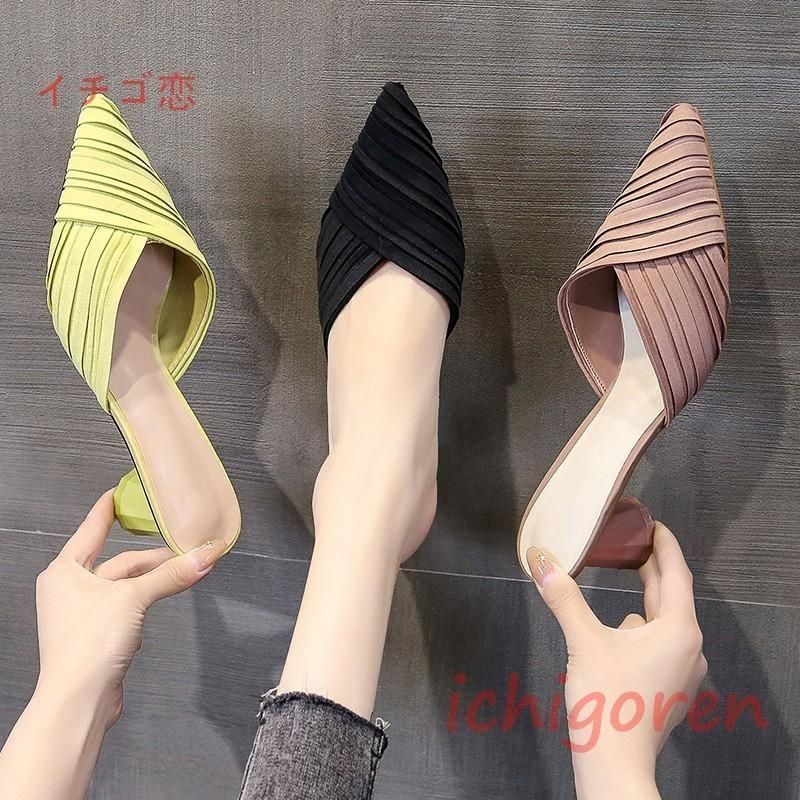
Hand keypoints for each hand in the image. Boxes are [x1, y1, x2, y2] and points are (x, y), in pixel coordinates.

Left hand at [35, 490, 226, 724]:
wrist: (79, 700)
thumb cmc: (87, 645)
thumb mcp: (134, 598)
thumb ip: (171, 575)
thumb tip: (205, 556)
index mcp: (65, 570)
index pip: (91, 529)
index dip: (108, 509)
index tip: (118, 492)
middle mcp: (69, 589)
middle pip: (119, 563)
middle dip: (152, 559)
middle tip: (183, 550)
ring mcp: (81, 614)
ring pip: (125, 588)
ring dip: (152, 584)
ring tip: (181, 576)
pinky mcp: (95, 636)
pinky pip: (126, 610)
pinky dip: (144, 608)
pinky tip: (154, 616)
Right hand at [528, 523, 706, 799]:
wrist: (614, 765)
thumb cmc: (606, 698)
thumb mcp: (583, 640)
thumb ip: (563, 596)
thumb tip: (539, 558)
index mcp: (678, 628)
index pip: (676, 572)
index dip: (663, 543)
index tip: (650, 522)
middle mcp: (690, 647)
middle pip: (671, 596)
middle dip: (650, 569)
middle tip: (628, 542)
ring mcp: (684, 672)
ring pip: (664, 623)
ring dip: (644, 601)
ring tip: (620, 583)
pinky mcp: (672, 689)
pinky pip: (660, 644)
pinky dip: (642, 629)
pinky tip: (618, 634)